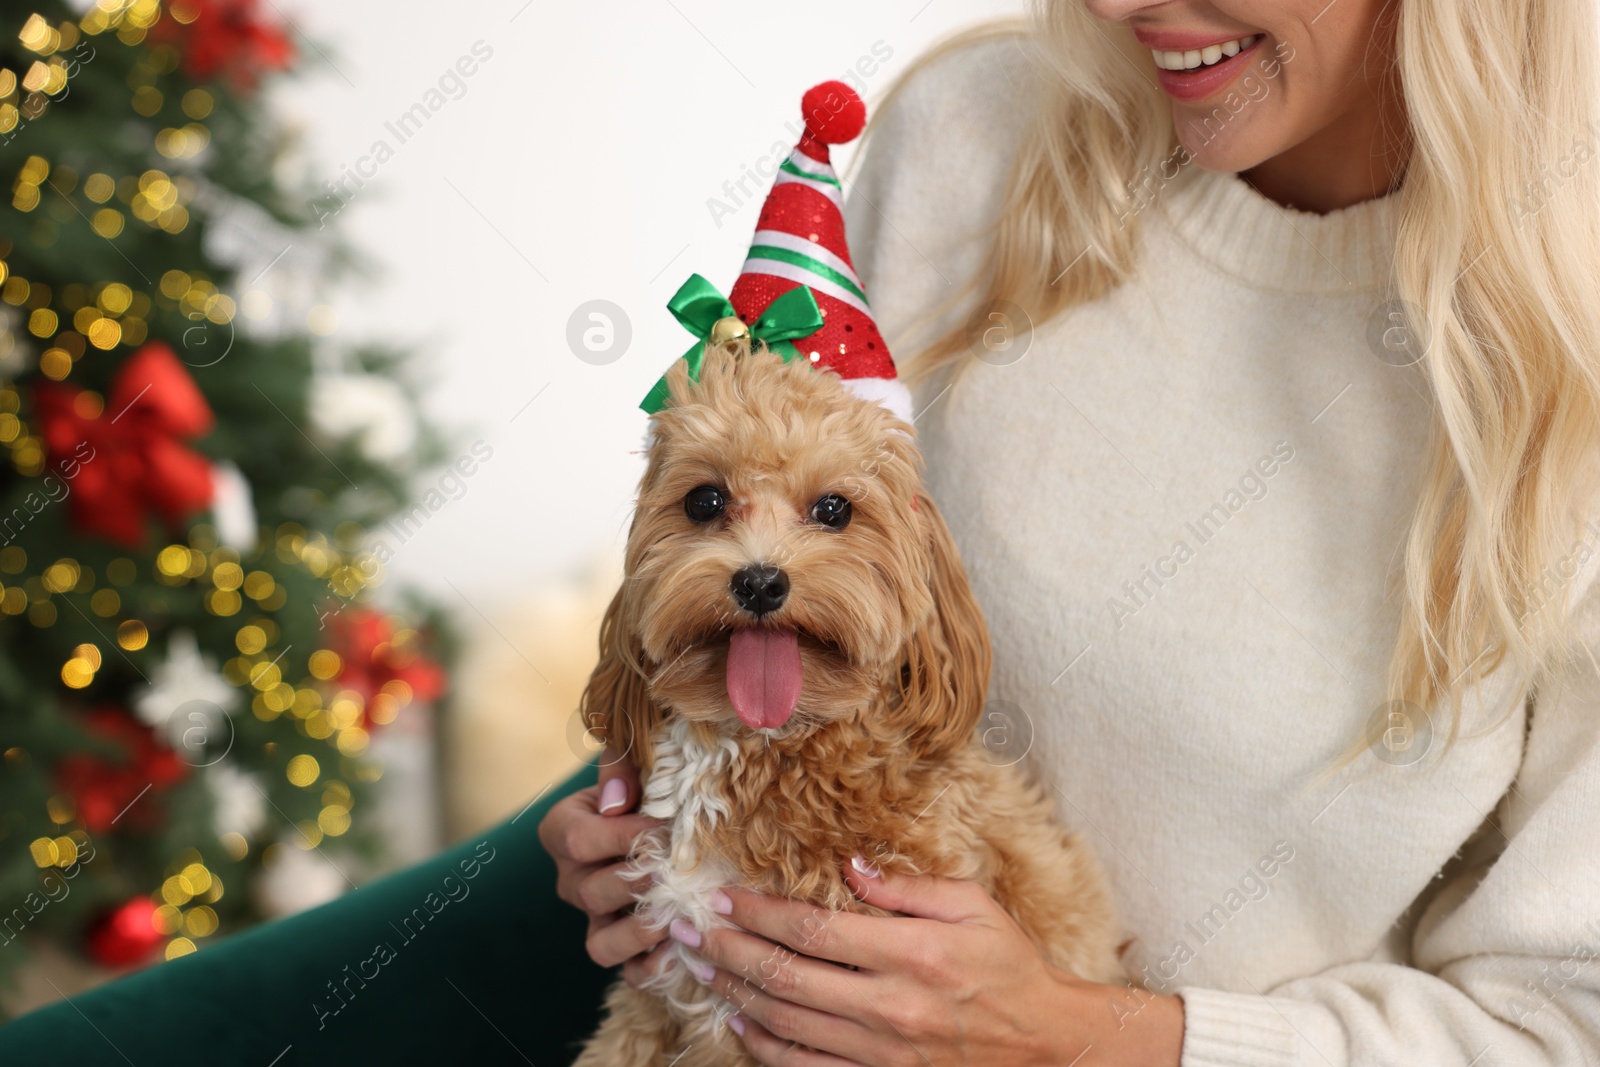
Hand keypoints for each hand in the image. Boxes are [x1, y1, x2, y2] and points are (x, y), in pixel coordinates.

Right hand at [537, 746, 666, 975]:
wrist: (655, 814)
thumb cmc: (641, 785)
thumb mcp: (629, 765)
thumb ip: (620, 768)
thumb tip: (617, 801)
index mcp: (562, 831)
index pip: (579, 840)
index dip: (622, 837)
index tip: (664, 828)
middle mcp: (571, 880)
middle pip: (592, 892)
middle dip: (637, 882)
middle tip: (674, 870)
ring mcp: (593, 918)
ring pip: (601, 944)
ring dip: (640, 932)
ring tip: (675, 913)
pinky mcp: (619, 945)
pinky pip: (627, 972)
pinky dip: (653, 967)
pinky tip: (683, 946)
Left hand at [671, 858, 1184, 1065]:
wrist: (1046, 1044)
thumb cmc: (1009, 966)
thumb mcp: (973, 906)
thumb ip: (908, 886)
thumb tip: (849, 865)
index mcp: (912, 953)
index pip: (813, 928)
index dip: (758, 912)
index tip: (723, 896)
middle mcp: (890, 1006)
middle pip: (785, 976)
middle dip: (727, 949)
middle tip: (684, 927)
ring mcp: (880, 1052)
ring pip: (786, 1023)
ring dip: (734, 992)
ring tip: (699, 966)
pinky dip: (765, 1047)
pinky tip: (739, 1021)